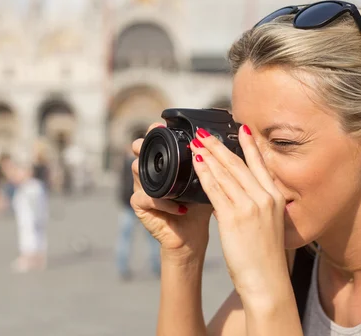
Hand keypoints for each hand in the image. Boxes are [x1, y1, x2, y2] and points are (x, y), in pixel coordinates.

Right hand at [131, 123, 213, 261]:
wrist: (193, 236)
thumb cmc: (200, 207)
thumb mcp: (208, 181)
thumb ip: (211, 163)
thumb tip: (223, 142)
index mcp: (165, 164)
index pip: (155, 142)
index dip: (154, 132)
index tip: (159, 125)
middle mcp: (151, 173)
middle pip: (138, 152)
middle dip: (141, 144)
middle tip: (148, 141)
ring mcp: (142, 188)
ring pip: (136, 171)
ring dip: (149, 170)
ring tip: (166, 173)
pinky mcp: (141, 207)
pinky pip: (146, 198)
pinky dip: (163, 201)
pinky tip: (180, 206)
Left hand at [189, 126, 288, 297]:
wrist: (267, 281)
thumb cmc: (265, 257)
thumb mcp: (269, 225)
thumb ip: (255, 206)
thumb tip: (234, 194)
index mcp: (275, 198)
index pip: (260, 164)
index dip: (249, 144)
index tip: (240, 128)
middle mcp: (264, 198)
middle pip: (237, 164)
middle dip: (218, 146)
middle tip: (204, 133)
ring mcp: (249, 206)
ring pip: (224, 173)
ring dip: (207, 155)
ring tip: (195, 143)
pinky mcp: (233, 217)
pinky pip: (214, 189)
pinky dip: (203, 173)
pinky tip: (195, 163)